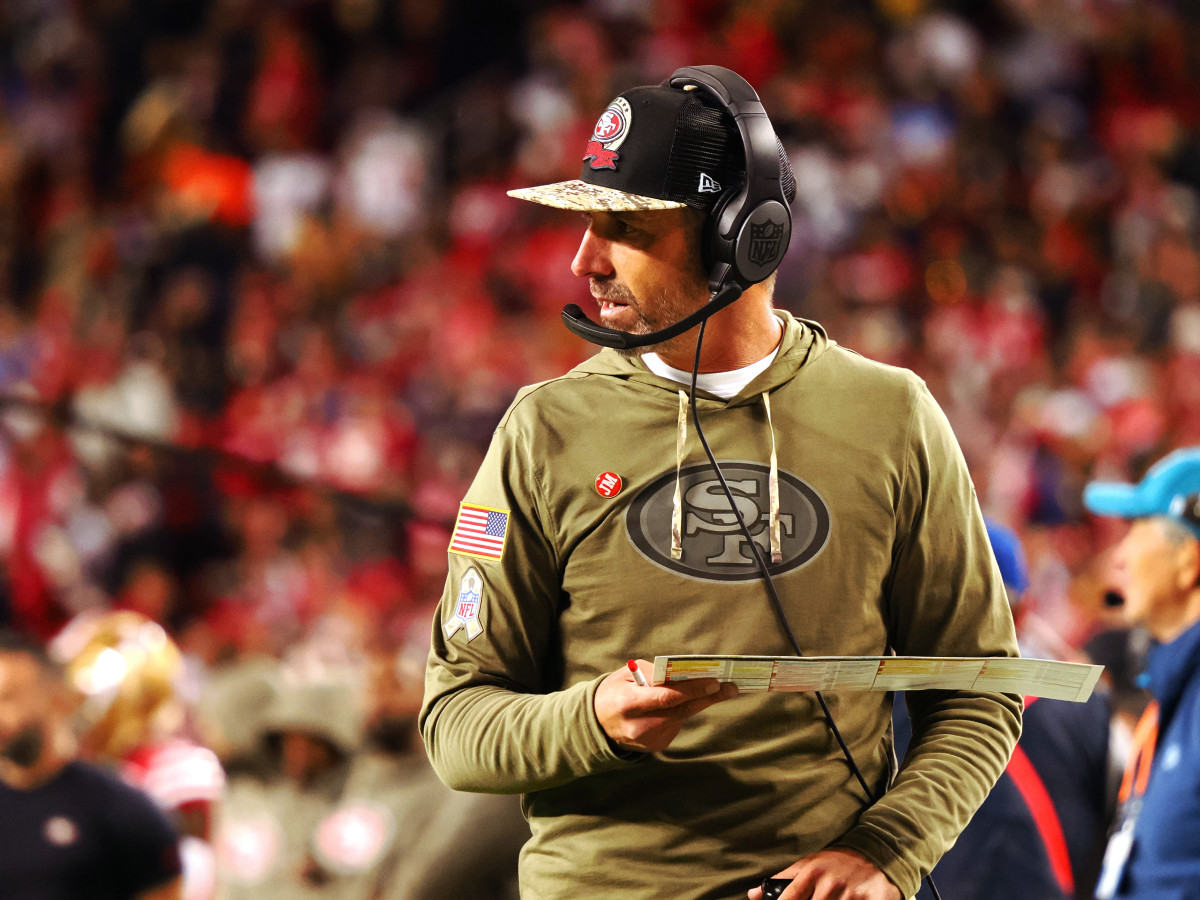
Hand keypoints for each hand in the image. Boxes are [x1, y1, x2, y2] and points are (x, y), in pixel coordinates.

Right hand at [593, 659, 737, 752]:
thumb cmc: (615, 691)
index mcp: (629, 703)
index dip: (692, 690)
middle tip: (730, 687)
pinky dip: (679, 713)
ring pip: (681, 717)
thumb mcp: (627, 674)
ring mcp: (648, 740)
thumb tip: (684, 674)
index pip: (666, 697)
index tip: (714, 682)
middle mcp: (639, 726)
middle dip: (708, 697)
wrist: (597, 722)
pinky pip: (676, 725)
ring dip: (693, 702)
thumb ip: (654, 673)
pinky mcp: (656, 746)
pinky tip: (671, 707)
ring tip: (705, 689)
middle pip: (681, 710)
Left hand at [746, 850, 900, 899]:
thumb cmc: (835, 863)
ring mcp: (851, 894)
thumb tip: (753, 895)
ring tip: (832, 898)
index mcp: (812, 872)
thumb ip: (781, 881)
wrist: (875, 855)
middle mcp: (831, 884)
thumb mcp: (808, 865)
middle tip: (818, 898)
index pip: (790, 897)